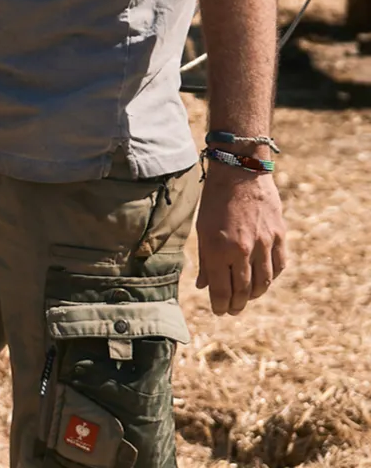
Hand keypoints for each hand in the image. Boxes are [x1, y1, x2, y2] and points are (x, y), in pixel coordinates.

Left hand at [195, 163, 286, 314]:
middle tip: (232, 310)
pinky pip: (278, 266)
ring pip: (263, 283)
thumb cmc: (215, 199)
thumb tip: (204, 286)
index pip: (221, 291)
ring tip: (247, 297)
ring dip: (254, 295)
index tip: (218, 311)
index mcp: (219, 249)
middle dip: (236, 305)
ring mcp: (263, 244)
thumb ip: (205, 260)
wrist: (239, 169)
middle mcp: (243, 250)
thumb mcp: (202, 228)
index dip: (219, 306)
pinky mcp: (279, 236)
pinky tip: (264, 279)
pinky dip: (271, 277)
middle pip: (243, 292)